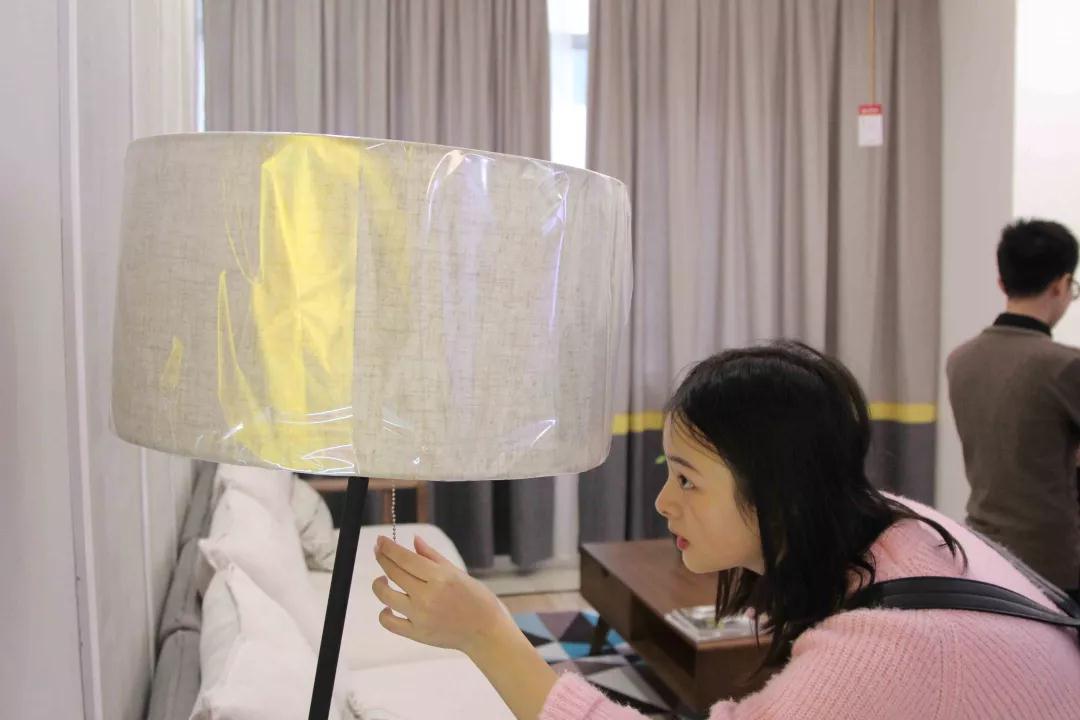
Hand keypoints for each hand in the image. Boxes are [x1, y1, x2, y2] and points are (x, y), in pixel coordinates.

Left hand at [371, 535, 514, 656]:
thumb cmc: (477, 599)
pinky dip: (384, 613)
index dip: (389, 548)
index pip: (405, 558)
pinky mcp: (417, 634)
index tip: (380, 541)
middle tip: (379, 551)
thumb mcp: (457, 572)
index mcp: (440, 578)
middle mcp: (427, 596)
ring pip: (386, 596)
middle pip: (394, 573)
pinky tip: (387, 606)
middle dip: (382, 558)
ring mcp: (420, 617)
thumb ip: (432, 556)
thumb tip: (414, 540)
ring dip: (379, 584)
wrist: (486, 631)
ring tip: (383, 579)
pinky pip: (390, 623)